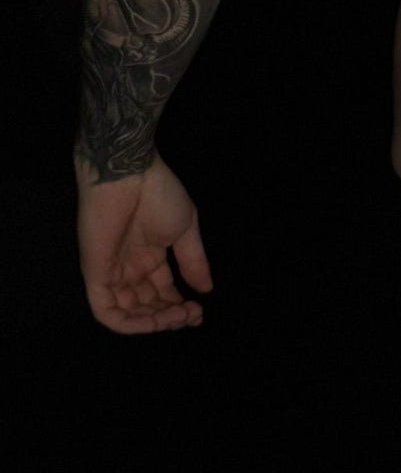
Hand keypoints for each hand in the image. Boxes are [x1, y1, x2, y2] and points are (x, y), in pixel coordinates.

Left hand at [76, 153, 211, 333]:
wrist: (130, 176)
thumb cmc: (158, 195)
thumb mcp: (185, 228)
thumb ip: (193, 261)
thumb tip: (207, 289)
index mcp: (149, 257)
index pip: (161, 293)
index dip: (179, 307)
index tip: (200, 312)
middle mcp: (129, 269)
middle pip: (147, 306)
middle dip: (171, 316)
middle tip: (192, 315)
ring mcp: (111, 274)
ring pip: (128, 314)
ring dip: (155, 322)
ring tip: (180, 315)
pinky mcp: (96, 277)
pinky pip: (108, 311)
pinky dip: (130, 323)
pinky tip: (155, 322)